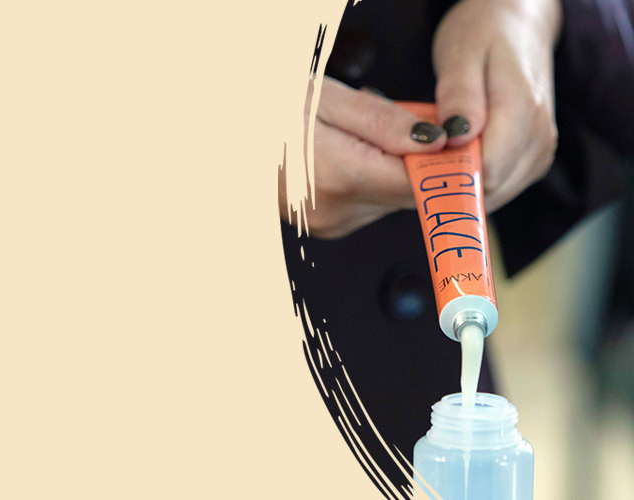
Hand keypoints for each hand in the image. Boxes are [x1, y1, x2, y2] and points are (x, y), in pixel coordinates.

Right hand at [279, 77, 446, 238]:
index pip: (418, 183)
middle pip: (408, 192)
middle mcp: (337, 212)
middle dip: (421, 159)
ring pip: (392, 199)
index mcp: (338, 177)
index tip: (462, 146)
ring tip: (368, 134)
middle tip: (415, 123)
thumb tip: (435, 140)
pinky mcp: (328, 227)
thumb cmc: (268, 113)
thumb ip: (382, 122)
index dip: (447, 164)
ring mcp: (331, 224)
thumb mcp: (324, 100)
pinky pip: (371, 204)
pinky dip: (375, 179)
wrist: (229, 142)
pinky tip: (353, 154)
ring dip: (396, 168)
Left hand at [432, 0, 561, 212]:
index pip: (486, 173)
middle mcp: (539, 139)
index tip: (415, 164)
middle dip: (448, 182)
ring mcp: (539, 152)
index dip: (446, 177)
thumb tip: (457, 137)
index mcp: (522, 112)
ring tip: (435, 152)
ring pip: (492, 195)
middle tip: (418, 156)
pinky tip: (453, 156)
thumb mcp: (461, 53)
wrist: (517, 24)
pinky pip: (498, 188)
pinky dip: (471, 180)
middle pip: (488, 190)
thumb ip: (459, 96)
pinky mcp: (533, 160)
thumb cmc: (483, 33)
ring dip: (458, 183)